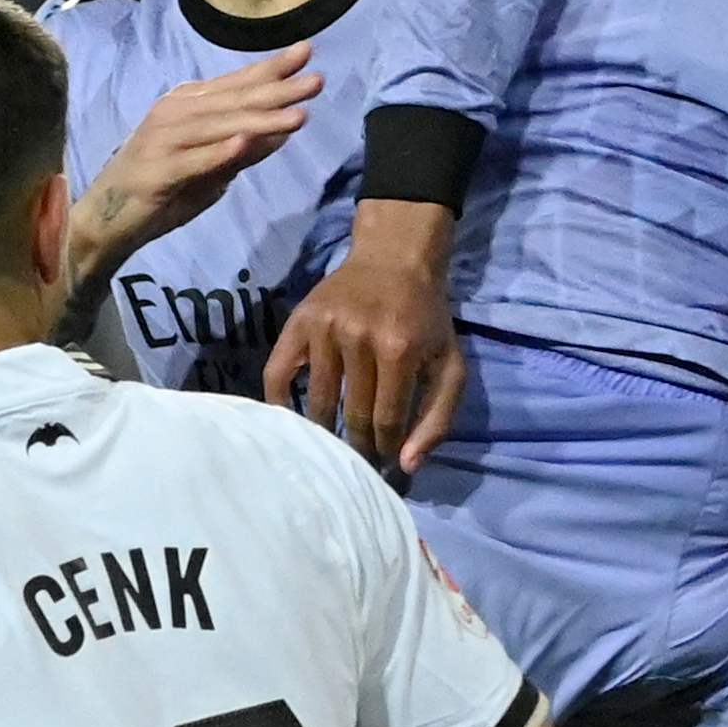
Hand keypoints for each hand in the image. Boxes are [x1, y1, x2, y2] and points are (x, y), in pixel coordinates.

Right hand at [72, 44, 317, 271]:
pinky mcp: (156, 171)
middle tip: (316, 81)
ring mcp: (163, 139)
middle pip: (233, 100)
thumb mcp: (213, 168)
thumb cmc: (164, 189)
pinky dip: (218, 152)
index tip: (307, 52)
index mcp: (188, 105)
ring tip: (297, 115)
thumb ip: (245, 149)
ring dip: (260, 120)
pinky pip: (193, 160)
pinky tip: (244, 143)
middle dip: (277, 90)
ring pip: (219, 126)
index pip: (237, 84)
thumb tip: (285, 130)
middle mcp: (174, 113)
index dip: (271, 68)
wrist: (108, 220)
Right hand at [262, 200, 467, 469]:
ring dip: (325, 432)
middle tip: (360, 460)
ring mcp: (324, 329)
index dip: (387, 448)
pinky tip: (290, 421)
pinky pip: (277, 373)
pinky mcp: (299, 322)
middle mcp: (358, 338)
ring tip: (332, 448)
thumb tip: (406, 465)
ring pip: (318, 402)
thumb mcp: (450, 364)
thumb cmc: (425, 320)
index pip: (387, 420)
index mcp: (399, 349)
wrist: (394, 260)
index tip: (387, 462)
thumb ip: (438, 417)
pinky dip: (279, 403)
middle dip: (359, 445)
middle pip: (352, 414)